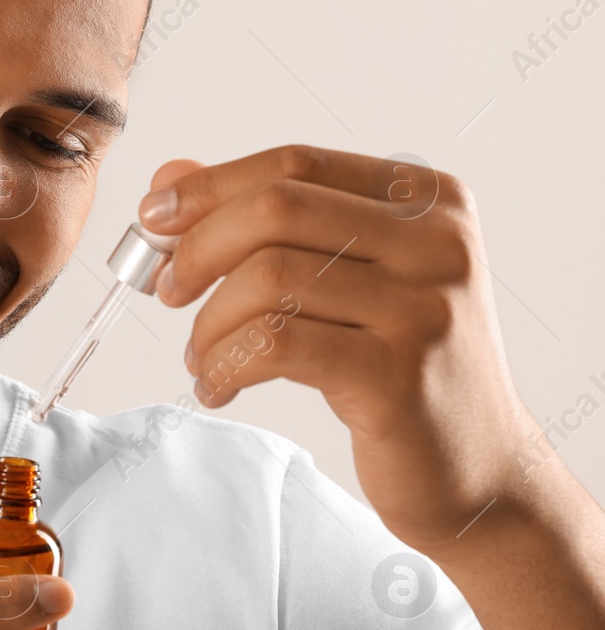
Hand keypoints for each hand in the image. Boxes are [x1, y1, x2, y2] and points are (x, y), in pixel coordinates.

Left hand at [137, 145, 539, 556]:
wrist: (474, 464)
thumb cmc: (395, 364)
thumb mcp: (343, 278)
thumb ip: (265, 221)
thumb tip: (170, 176)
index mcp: (427, 199)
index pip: (294, 164)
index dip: (210, 186)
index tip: (155, 219)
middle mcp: (436, 242)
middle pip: (276, 209)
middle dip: (198, 248)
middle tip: (170, 292)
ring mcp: (424, 308)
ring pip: (268, 278)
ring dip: (209, 323)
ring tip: (204, 358)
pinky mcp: (397, 376)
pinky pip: (275, 345)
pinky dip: (225, 364)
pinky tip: (219, 386)